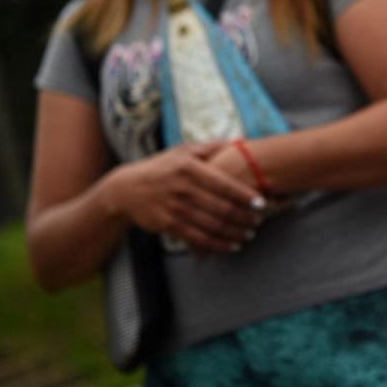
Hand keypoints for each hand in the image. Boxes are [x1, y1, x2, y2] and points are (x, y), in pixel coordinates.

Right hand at [103, 141, 263, 252]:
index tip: (261, 203)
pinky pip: (198, 238)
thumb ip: (211, 147)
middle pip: (221, 207)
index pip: (224, 184)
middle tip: (258, 221)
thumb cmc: (161, 167)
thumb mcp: (182, 151)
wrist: (126, 189)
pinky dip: (218, 244)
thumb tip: (239, 141)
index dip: (245, 195)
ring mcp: (174, 207)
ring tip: (249, 233)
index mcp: (189, 168)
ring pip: (212, 225)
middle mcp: (182, 188)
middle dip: (244, 216)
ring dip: (234, 232)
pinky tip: (232, 245)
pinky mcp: (168, 224)